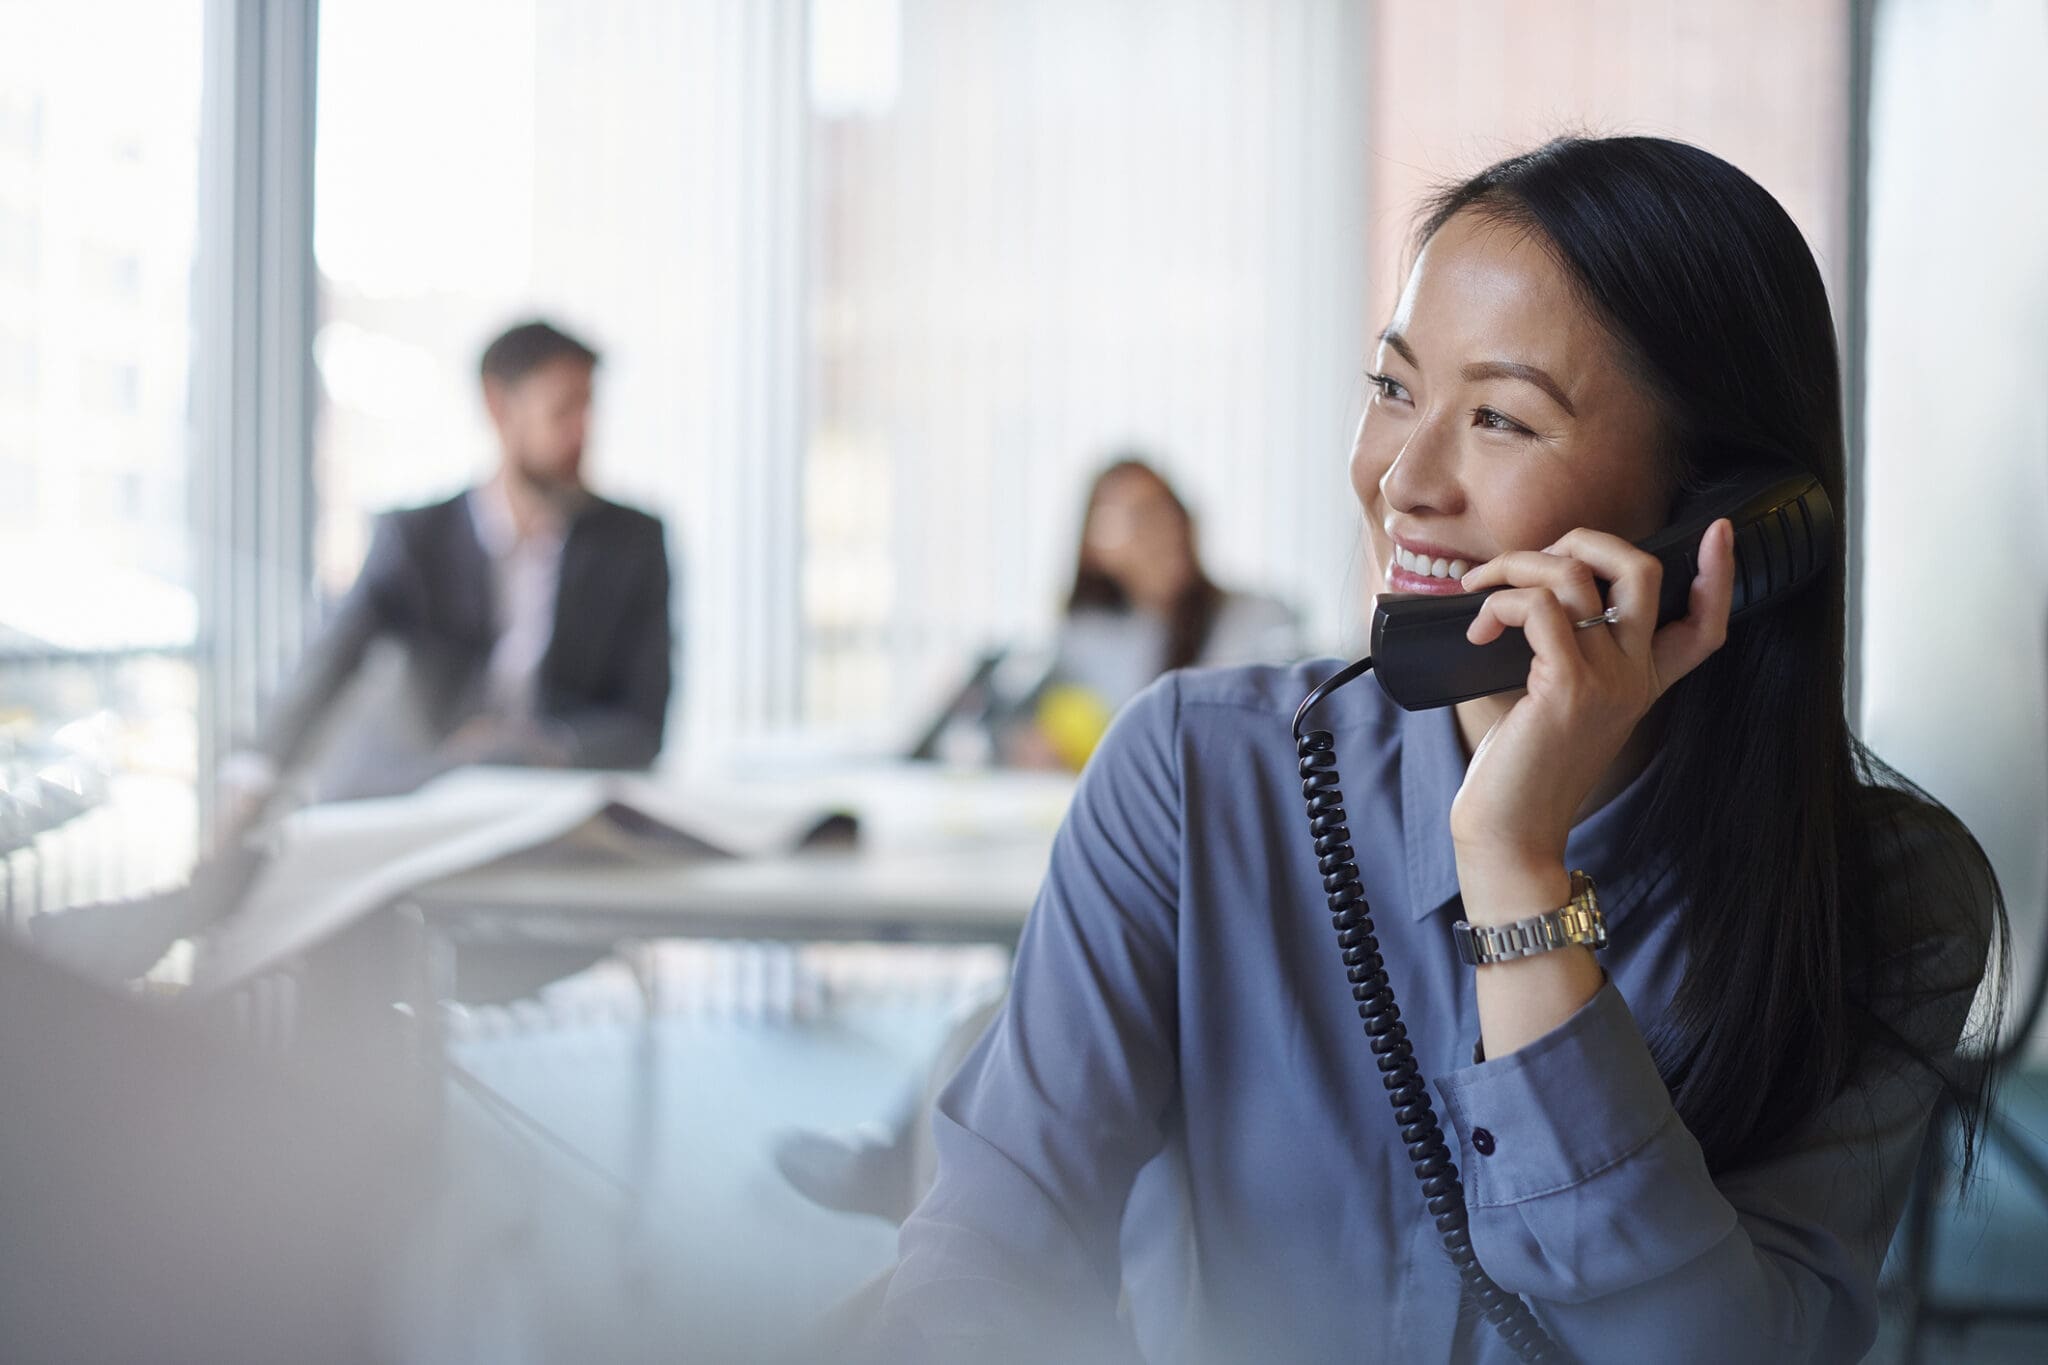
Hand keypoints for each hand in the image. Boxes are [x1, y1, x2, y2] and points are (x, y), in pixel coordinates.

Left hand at [1446, 520, 1735, 888]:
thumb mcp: (1558, 703)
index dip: (1719, 574)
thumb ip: (1566, 652)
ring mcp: (1607, 680)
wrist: (1511, 832)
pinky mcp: (1568, 687)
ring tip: (1479, 592)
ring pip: (1576, 575)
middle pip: (1643, 571)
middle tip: (1530, 560)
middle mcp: (1635, 677)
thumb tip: (1529, 594)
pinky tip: (1478, 631)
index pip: (1706, 625)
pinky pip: (1540, 607)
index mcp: (1642, 681)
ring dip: (1516, 566)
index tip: (1718, 531)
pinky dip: (1501, 602)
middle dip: (1583, 540)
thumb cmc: (1522, 767)